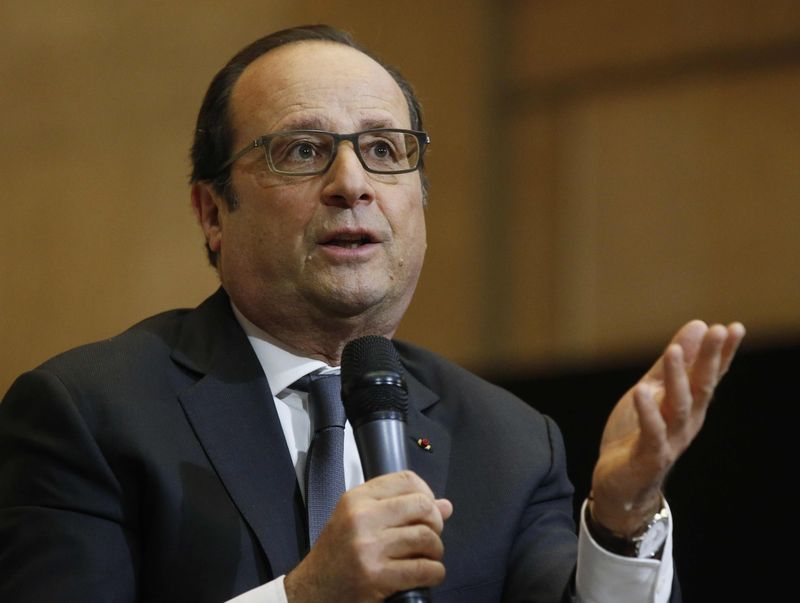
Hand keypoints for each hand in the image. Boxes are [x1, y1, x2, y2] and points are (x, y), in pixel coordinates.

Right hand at [284, 470, 452, 602]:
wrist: (314, 590)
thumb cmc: (338, 554)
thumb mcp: (358, 520)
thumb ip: (398, 508)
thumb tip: (445, 506)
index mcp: (357, 499)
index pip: (406, 480)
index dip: (427, 493)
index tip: (428, 508)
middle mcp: (362, 519)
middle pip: (422, 506)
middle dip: (436, 522)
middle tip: (431, 535)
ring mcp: (369, 548)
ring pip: (426, 537)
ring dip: (436, 550)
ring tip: (428, 556)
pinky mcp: (377, 576)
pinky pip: (424, 569)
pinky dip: (435, 572)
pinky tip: (428, 574)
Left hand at [590, 320, 744, 534]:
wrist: (620, 484)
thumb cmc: (638, 433)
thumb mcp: (653, 391)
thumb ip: (672, 363)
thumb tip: (698, 326)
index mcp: (689, 405)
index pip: (710, 376)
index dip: (723, 353)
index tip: (734, 328)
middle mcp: (686, 421)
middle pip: (701, 387)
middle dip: (710, 359)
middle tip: (719, 331)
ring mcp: (670, 440)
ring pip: (678, 406)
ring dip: (677, 378)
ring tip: (673, 350)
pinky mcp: (649, 456)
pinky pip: (652, 433)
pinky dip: (648, 413)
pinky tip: (641, 392)